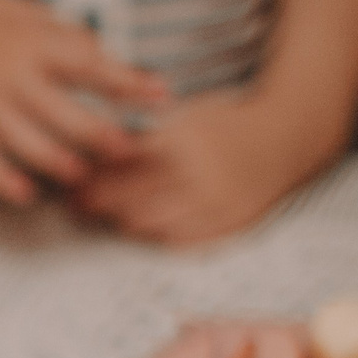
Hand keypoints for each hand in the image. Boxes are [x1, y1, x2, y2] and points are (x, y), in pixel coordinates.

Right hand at [0, 0, 166, 205]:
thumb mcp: (38, 18)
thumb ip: (75, 45)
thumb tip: (120, 69)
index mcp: (34, 46)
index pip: (89, 66)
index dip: (127, 82)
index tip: (160, 96)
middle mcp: (11, 78)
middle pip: (60, 113)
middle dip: (97, 134)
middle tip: (127, 150)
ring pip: (24, 143)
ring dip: (55, 162)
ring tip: (80, 172)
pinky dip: (1, 183)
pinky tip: (26, 194)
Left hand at [70, 90, 335, 245]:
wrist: (287, 137)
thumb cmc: (228, 123)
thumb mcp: (186, 117)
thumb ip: (146, 137)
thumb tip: (94, 156)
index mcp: (183, 141)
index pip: (121, 168)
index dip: (91, 180)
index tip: (69, 186)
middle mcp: (197, 174)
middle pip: (129, 199)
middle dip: (96, 205)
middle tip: (74, 206)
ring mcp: (214, 203)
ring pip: (149, 224)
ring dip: (120, 223)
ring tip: (102, 218)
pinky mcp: (227, 224)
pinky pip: (178, 241)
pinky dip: (153, 236)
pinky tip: (139, 229)